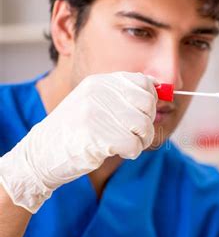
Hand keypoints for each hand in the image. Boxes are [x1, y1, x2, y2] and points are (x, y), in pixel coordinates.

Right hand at [0, 72, 156, 212]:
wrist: (41, 154)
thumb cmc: (74, 131)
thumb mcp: (94, 102)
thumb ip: (122, 96)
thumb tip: (159, 90)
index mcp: (100, 82)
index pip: (143, 82)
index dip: (150, 100)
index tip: (143, 113)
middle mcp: (99, 93)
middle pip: (148, 105)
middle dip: (148, 123)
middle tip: (137, 134)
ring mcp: (96, 114)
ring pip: (144, 126)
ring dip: (141, 141)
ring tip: (126, 144)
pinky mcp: (96, 137)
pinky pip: (134, 145)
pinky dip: (132, 152)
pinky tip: (118, 152)